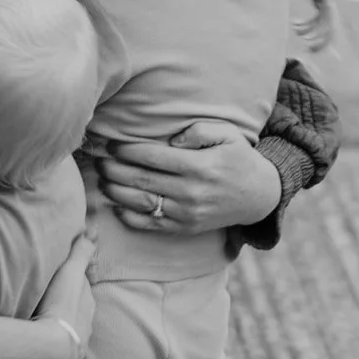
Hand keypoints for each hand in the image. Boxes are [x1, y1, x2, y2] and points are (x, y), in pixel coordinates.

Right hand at [41, 228, 94, 350]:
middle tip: (44, 297)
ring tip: (38, 319)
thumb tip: (94, 233)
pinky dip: (49, 339)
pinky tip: (38, 339)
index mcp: (87, 302)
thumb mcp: (71, 272)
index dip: (69, 280)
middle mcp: (85, 323)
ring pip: (65, 327)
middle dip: (62, 303)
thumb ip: (81, 253)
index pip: (80, 287)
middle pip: (74, 308)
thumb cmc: (61, 306)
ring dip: (55, 322)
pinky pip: (55, 344)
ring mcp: (74, 342)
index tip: (57, 276)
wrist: (52, 348)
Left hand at [90, 120, 279, 235]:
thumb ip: (198, 131)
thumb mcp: (228, 134)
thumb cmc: (239, 158)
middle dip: (115, 170)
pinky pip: (152, 225)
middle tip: (99, 161)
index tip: (112, 145)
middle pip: (142, 180)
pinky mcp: (185, 227)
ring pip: (142, 203)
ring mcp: (187, 213)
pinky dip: (130, 217)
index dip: (127, 151)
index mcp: (199, 166)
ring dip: (117, 191)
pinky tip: (116, 205)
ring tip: (102, 180)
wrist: (259, 196)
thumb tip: (171, 141)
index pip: (153, 157)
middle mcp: (191, 192)